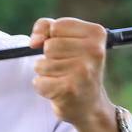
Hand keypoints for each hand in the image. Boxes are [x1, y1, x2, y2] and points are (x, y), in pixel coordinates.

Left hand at [29, 17, 116, 131]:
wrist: (89, 105)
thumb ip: (46, 27)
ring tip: (62, 79)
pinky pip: (39, 82)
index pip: (57, 26)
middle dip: (49, 57)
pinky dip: (43, 87)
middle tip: (66, 68)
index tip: (63, 48)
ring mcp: (83, 71)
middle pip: (48, 46)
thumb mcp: (67, 40)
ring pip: (41, 64)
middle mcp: (94, 51)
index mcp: (96, 34)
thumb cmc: (76, 68)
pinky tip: (59, 91)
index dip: (52, 37)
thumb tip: (34, 41)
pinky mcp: (70, 89)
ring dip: (46, 73)